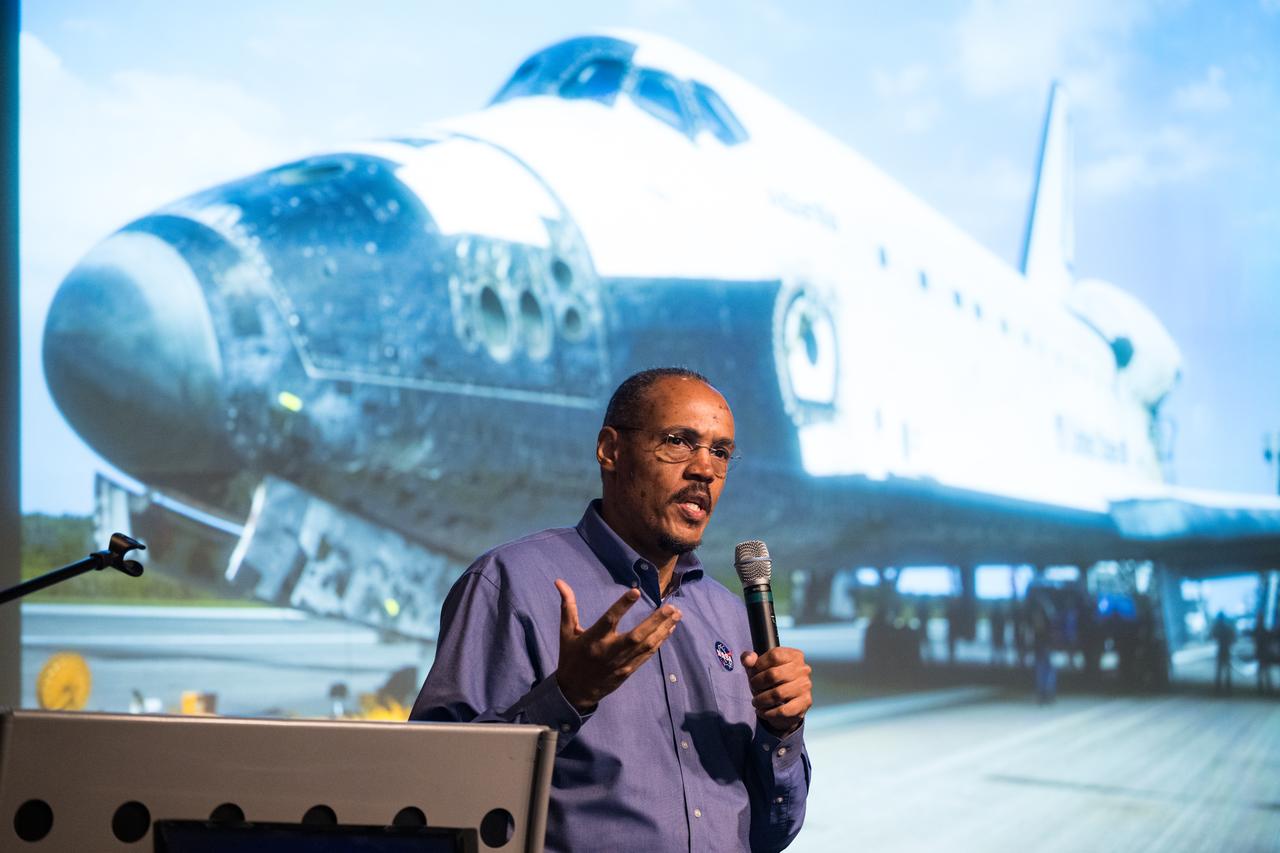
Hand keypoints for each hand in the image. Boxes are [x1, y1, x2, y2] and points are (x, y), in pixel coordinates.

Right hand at [554, 579, 681, 712]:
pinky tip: (669, 630)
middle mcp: (609, 651)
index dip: (622, 605)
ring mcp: (621, 662)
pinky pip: (647, 655)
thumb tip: (560, 582)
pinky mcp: (628, 671)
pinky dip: (659, 642)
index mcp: (593, 639)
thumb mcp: (566, 632)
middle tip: (671, 607)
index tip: (636, 591)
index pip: (610, 619)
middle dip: (655, 621)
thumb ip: (567, 606)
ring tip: (677, 614)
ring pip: (646, 645)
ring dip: (663, 630)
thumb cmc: (571, 657)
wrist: (575, 691)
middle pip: (636, 635)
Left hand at [741, 646, 811, 735]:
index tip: (752, 674)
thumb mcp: (757, 667)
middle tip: (753, 689)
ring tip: (755, 702)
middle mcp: (803, 669)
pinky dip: (768, 713)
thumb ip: (749, 659)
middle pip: (774, 674)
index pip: (774, 656)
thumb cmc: (769, 680)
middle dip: (757, 684)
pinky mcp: (805, 703)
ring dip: (761, 700)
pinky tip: (761, 711)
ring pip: (778, 694)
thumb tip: (747, 660)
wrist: (785, 702)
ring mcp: (805, 686)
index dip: (758, 665)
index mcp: (794, 655)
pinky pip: (783, 710)